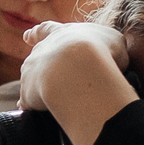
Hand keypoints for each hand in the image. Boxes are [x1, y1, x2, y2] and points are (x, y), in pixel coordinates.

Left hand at [19, 22, 138, 144]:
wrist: (77, 69)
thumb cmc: (100, 52)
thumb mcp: (115, 43)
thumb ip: (111, 48)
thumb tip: (113, 60)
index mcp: (61, 34)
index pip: (47, 30)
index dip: (38, 33)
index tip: (27, 36)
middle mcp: (42, 49)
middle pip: (38, 56)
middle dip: (42, 64)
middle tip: (49, 74)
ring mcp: (31, 70)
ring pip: (31, 79)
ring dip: (38, 87)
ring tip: (49, 99)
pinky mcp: (28, 92)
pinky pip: (28, 101)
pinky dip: (32, 107)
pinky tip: (35, 114)